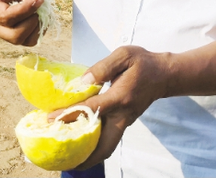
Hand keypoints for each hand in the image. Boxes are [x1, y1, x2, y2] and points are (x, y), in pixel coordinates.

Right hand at [0, 0, 44, 45]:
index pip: (5, 17)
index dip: (25, 10)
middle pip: (14, 35)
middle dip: (31, 21)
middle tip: (40, 3)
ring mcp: (2, 33)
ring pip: (22, 40)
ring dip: (36, 25)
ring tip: (40, 7)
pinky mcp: (14, 37)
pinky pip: (30, 41)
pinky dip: (39, 29)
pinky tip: (39, 14)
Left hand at [55, 46, 171, 169]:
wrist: (164, 74)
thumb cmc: (143, 63)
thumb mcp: (125, 55)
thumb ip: (104, 66)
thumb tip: (84, 80)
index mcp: (120, 98)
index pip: (91, 110)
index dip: (69, 114)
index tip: (50, 119)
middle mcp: (122, 115)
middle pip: (103, 145)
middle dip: (84, 157)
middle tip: (63, 160)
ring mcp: (124, 122)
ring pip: (107, 147)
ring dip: (90, 156)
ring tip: (69, 160)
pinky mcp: (124, 123)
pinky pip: (109, 140)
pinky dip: (95, 147)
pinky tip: (81, 144)